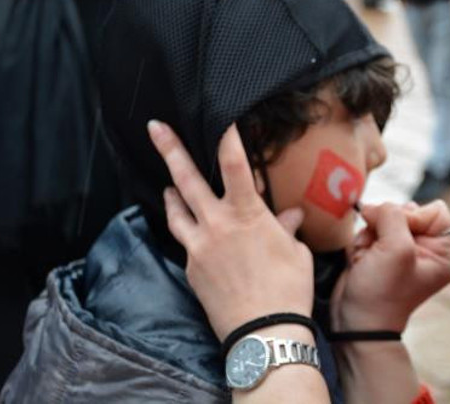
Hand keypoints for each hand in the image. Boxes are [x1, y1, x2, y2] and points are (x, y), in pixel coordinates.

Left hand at [147, 121, 314, 341]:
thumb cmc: (287, 290)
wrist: (263, 332)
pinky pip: (185, 241)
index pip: (234, 166)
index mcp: (247, 215)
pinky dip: (188, 231)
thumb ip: (285, 228)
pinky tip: (194, 233)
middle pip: (187, 180)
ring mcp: (199, 246)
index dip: (227, 137)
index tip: (221, 118)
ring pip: (176, 210)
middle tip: (155, 127)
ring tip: (166, 185)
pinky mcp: (192, 268)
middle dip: (170, 150)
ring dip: (171, 193)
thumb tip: (290, 216)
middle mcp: (217, 225)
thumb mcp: (294, 253)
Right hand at [331, 200, 449, 331]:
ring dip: (370, 236)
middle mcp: (428, 249)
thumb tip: (376, 207)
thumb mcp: (396, 249)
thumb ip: (393, 215)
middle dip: (385, 227)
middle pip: (406, 211)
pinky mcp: (383, 253)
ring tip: (368, 259)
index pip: (434, 211)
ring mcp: (404, 251)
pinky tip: (361, 261)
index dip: (411, 217)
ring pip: (384, 219)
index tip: (395, 238)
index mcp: (444, 252)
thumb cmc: (382, 293)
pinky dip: (362, 243)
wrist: (356, 323)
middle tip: (377, 250)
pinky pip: (371, 230)